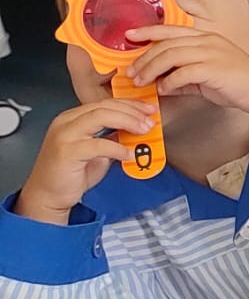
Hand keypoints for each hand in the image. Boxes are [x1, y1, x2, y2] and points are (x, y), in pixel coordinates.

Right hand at [16, 99, 159, 223]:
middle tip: (150, 120)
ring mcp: (64, 135)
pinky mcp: (67, 151)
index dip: (129, 104)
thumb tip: (136, 131)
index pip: (104, 103)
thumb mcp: (98, 152)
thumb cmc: (70, 173)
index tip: (148, 109)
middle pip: (104, 107)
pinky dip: (117, 148)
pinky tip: (129, 154)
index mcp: (73, 118)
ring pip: (100, 117)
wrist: (48, 195)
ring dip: (127, 122)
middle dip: (132, 111)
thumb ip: (113, 138)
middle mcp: (66, 122)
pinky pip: (98, 144)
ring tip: (144, 131)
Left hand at [123, 25, 248, 125]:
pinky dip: (169, 82)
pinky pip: (183, 73)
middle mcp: (208, 41)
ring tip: (141, 82)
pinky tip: (164, 90)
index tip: (129, 36)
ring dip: (151, 70)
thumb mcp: (208, 76)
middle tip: (131, 73)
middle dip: (144, 58)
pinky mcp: (214, 69)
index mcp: (206, 38)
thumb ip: (185, 75)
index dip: (148, 31)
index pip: (171, 29)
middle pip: (166, 44)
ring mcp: (212, 53)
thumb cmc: (238, 83)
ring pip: (171, 56)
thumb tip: (161, 83)